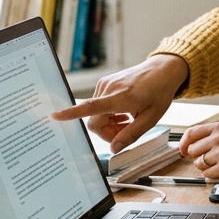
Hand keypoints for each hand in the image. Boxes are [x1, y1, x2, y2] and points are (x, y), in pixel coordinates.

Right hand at [50, 53, 187, 151]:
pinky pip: (100, 106)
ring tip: (130, 118)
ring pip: (97, 115)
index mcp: (119, 97)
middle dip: (108, 132)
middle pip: (95, 122)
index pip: (90, 107)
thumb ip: (131, 135)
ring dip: (111, 123)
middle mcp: (107, 89)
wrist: (163, 70)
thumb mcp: (151, 119)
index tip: (55, 115)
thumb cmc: (159, 93)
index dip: (71, 114)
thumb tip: (113, 149)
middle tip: (127, 130)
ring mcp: (104, 84)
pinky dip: (110, 114)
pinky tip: (125, 112)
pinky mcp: (104, 83)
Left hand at [180, 122, 218, 180]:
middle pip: (192, 150)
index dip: (183, 143)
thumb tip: (188, 147)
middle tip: (211, 158)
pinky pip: (208, 175)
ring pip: (199, 164)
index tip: (182, 150)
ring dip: (206, 167)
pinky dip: (214, 175)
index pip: (190, 133)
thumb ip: (211, 136)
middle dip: (198, 157)